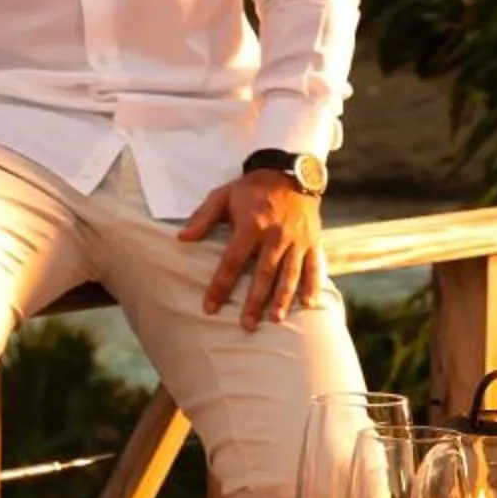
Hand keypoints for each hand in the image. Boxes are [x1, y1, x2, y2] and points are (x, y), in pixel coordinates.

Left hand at [179, 172, 323, 329]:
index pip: (232, 261)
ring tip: (276, 320)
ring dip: (283, 299)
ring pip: (290, 274)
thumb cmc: (251, 188)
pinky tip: (308, 304)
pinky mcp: (313, 240)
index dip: (220, 286)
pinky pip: (314, 265)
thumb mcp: (223, 195)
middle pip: (263, 274)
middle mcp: (275, 235)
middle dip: (254, 302)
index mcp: (251, 225)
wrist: (289, 171)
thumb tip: (182, 238)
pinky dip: (313, 285)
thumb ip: (203, 217)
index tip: (210, 307)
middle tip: (246, 326)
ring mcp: (297, 239)